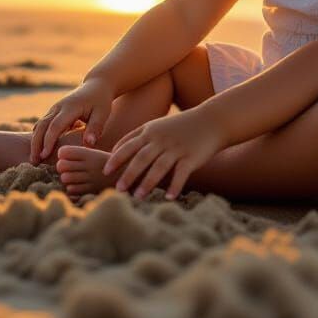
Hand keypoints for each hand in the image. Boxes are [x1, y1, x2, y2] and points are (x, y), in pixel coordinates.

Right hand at [29, 77, 115, 163]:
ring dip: (35, 142)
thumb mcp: (102, 113)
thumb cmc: (101, 101)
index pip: (55, 126)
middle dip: (36, 144)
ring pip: (39, 125)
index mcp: (70, 107)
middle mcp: (58, 107)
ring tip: (34, 160)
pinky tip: (38, 151)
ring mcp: (54, 109)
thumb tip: (89, 144)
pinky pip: (42, 125)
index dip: (49, 141)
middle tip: (34, 162)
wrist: (96, 85)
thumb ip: (95, 128)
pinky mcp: (53, 112)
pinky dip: (38, 137)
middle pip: (42, 126)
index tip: (44, 156)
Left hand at [103, 109, 224, 199]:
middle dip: (127, 174)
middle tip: (117, 189)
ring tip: (137, 197)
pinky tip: (169, 198)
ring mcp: (176, 148)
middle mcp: (161, 139)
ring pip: (159, 167)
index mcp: (150, 130)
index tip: (105, 171)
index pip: (128, 144)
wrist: (212, 120)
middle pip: (140, 157)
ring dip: (147, 183)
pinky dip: (175, 186)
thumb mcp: (158, 125)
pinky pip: (181, 174)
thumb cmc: (181, 126)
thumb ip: (139, 136)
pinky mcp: (191, 157)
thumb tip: (117, 149)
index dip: (116, 157)